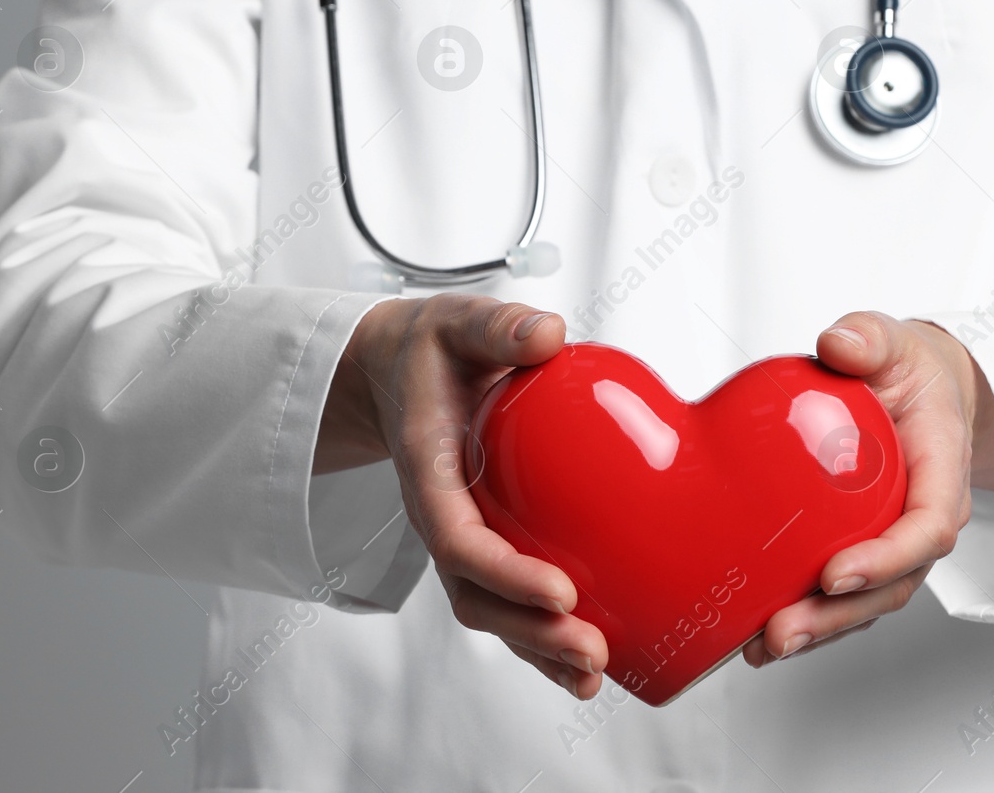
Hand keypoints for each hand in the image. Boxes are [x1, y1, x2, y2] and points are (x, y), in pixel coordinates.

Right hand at [317, 294, 608, 698]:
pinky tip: (588, 661)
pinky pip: (510, 600)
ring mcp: (463, 535)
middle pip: (475, 595)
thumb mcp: (458, 320)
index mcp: (429, 470)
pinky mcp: (489, 541)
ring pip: (491, 611)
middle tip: (590, 649)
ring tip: (593, 672)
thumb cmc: (433, 348)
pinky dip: (543, 634)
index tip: (560, 591)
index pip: (460, 539)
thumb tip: (546, 333)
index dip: (506, 574)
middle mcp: (442, 516)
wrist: (400, 370)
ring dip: (538, 648)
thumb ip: (497, 325)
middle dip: (529, 632)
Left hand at [743, 312, 993, 667]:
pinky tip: (754, 638)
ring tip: (760, 647)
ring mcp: (894, 543)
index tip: (834, 574)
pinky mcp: (862, 552)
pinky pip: (840, 597)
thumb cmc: (908, 370)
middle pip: (892, 585)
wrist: (918, 391)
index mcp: (941, 472)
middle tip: (780, 632)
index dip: (885, 559)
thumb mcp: (895, 340)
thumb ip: (872, 336)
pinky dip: (805, 619)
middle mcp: (923, 520)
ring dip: (816, 631)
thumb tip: (839, 343)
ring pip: (864, 603)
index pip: (928, 529)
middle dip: (837, 617)